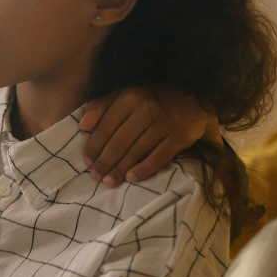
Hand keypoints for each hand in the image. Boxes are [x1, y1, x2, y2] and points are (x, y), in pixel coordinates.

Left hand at [80, 87, 220, 186]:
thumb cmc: (152, 100)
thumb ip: (102, 106)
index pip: (105, 127)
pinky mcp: (179, 137)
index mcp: (130, 97)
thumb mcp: (126, 94)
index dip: (94, 147)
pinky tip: (132, 178)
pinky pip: (158, 158)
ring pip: (136, 152)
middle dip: (104, 162)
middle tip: (96, 177)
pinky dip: (144, 170)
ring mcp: (164, 124)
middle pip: (119, 142)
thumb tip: (83, 125)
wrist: (194, 102)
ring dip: (120, 170)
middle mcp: (146, 109)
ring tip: (109, 182)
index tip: (87, 162)